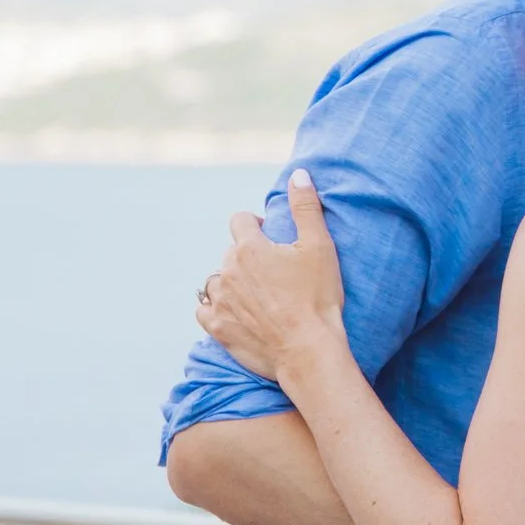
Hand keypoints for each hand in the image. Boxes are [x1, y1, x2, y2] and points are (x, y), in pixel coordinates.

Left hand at [195, 170, 346, 384]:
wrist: (308, 350)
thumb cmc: (318, 298)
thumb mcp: (320, 246)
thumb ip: (306, 207)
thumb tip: (299, 174)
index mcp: (250, 248)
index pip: (240, 221)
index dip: (255, 225)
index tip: (271, 237)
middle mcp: (228, 271)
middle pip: (231, 253)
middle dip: (247, 257)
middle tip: (273, 273)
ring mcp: (220, 301)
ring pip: (216, 280)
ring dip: (231, 282)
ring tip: (255, 294)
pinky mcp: (217, 328)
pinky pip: (205, 309)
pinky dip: (216, 307)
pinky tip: (235, 312)